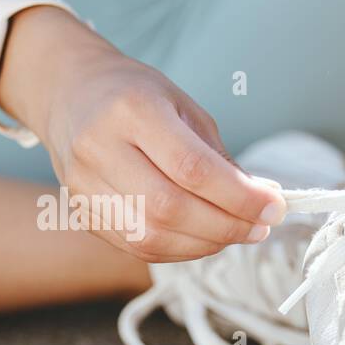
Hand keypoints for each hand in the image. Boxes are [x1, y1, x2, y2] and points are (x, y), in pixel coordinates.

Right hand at [0, 16, 284, 261]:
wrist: (70, 93)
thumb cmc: (135, 95)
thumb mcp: (183, 106)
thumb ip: (218, 156)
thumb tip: (258, 203)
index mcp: (132, 109)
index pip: (192, 167)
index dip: (239, 196)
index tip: (274, 207)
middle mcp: (99, 147)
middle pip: (169, 208)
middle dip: (225, 226)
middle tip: (259, 228)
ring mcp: (83, 184)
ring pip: (150, 236)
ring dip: (204, 244)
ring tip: (235, 234)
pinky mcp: (81, 212)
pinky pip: (136, 246)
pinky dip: (178, 250)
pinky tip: (201, 239)